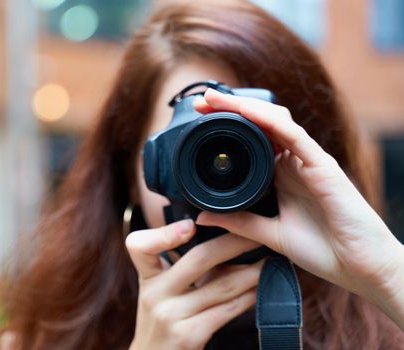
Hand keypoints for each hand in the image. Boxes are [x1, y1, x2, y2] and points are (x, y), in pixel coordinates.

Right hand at [125, 219, 263, 349]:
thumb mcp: (162, 292)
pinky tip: (261, 289)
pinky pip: (227, 310)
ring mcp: (171, 315)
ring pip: (221, 285)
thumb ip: (184, 268)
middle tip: (256, 233)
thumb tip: (226, 241)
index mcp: (147, 278)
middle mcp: (154, 294)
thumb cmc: (164, 321)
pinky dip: (248, 297)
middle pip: (198, 258)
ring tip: (270, 259)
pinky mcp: (189, 335)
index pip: (140, 246)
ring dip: (251, 271)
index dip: (164, 233)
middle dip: (234, 243)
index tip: (190, 224)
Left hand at [194, 88, 403, 328]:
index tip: (198, 121)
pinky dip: (269, 120)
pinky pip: (294, 135)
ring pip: (275, 121)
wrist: (360, 269)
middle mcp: (293, 163)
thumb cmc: (323, 249)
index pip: (252, 140)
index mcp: (281, 175)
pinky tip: (246, 111)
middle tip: (200, 102)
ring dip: (243, 106)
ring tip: (214, 98)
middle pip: (260, 124)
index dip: (227, 126)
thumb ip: (238, 222)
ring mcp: (308, 161)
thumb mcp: (268, 234)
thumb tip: (202, 215)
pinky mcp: (322, 165)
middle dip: (230, 109)